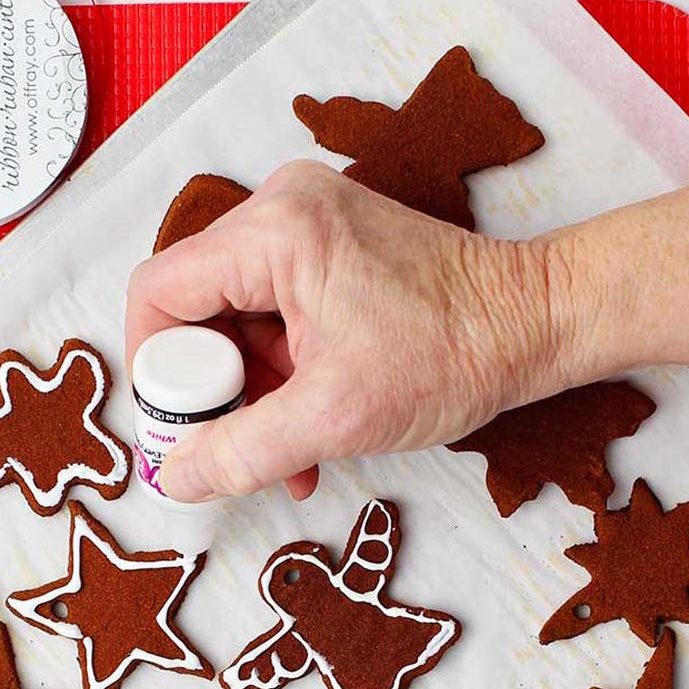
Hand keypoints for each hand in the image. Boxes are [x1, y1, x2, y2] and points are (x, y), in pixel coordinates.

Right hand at [124, 160, 580, 501]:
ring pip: (233, 320)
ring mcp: (306, 228)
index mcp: (274, 232)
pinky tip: (303, 431)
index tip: (179, 426)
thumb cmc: (452, 354)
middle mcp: (281, 211)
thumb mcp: (334, 417)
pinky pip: (272, 315)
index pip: (159, 291)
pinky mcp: (328, 251)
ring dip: (249, 394)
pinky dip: (278, 375)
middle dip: (211, 390)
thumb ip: (241, 452)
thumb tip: (174, 477)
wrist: (534, 324)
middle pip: (194, 307)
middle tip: (232, 445)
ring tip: (283, 455)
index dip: (154, 368)